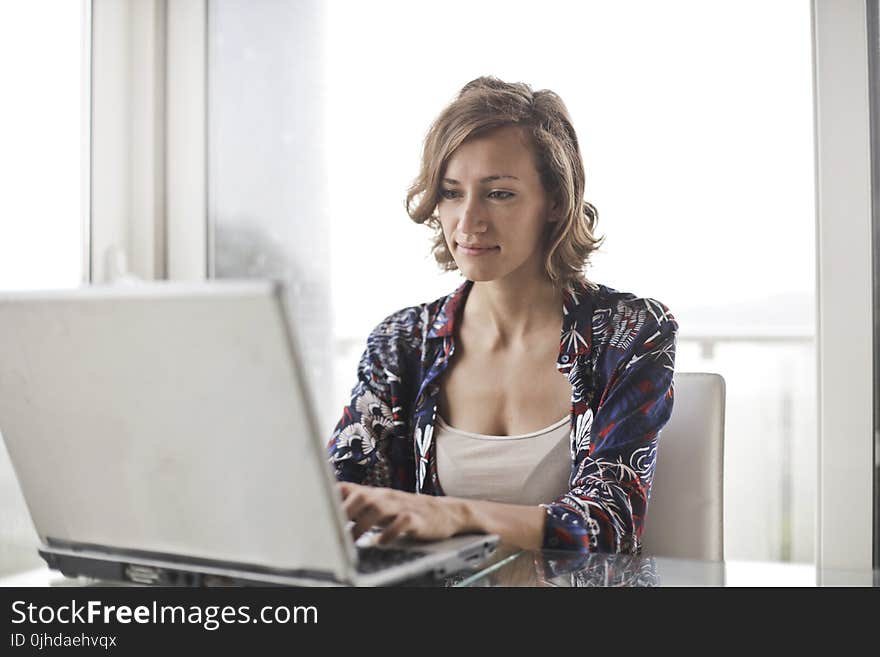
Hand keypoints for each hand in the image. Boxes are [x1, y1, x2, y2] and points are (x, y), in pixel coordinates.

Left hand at [337, 482, 464, 544]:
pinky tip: (381, 542)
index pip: (347, 488)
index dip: (329, 497)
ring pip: (378, 508)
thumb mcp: (379, 506)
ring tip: (352, 541)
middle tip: (333, 530)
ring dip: (362, 525)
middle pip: (361, 496)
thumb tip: (326, 512)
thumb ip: (356, 507)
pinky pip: (402, 523)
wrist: (443, 512)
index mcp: (373, 494)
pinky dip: (389, 533)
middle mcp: (385, 497)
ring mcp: (401, 506)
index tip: (314, 509)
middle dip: (345, 512)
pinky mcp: (417, 519)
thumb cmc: (405, 511)